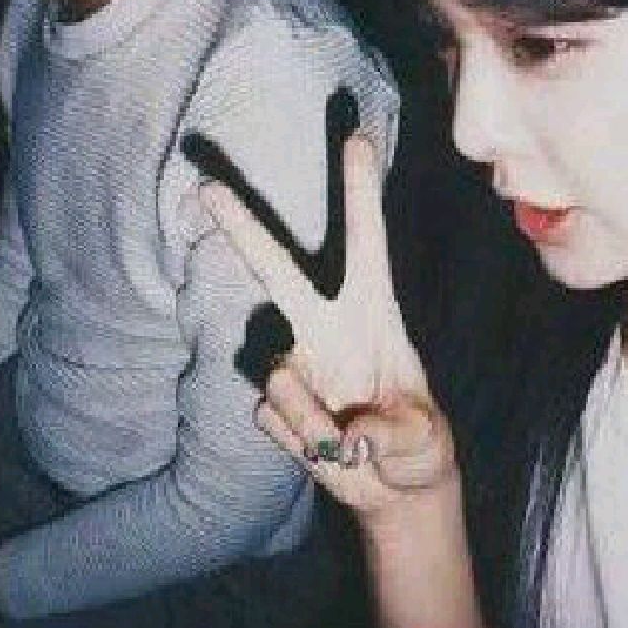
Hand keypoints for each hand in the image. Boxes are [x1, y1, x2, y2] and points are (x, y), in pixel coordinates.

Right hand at [199, 135, 454, 520]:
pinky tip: (328, 449)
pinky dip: (303, 444)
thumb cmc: (418, 445)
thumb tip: (339, 432)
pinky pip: (272, 418)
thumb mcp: (424, 441)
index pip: (367, 243)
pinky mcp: (275, 402)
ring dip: (313, 421)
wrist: (393, 488)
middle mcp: (326, 327)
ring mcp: (297, 362)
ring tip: (350, 443)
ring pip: (278, 377)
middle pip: (276, 271)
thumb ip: (387, 433)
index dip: (361, 192)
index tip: (358, 139)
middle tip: (203, 187)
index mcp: (374, 314)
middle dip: (242, 228)